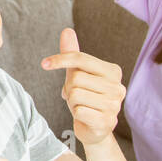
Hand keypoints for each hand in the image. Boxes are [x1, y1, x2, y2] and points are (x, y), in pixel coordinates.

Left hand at [41, 28, 125, 146]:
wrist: (95, 129)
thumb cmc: (86, 98)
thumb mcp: (78, 74)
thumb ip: (72, 53)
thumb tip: (67, 30)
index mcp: (113, 71)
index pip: (81, 58)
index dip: (60, 59)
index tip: (44, 64)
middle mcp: (117, 87)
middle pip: (76, 78)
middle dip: (69, 87)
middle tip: (76, 96)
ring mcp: (114, 105)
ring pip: (75, 94)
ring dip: (72, 102)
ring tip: (81, 105)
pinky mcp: (107, 121)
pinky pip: (78, 111)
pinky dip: (76, 114)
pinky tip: (85, 116)